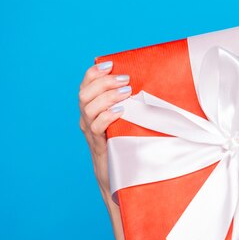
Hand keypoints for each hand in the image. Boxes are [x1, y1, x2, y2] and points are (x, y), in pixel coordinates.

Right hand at [78, 61, 132, 198]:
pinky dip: (107, 116)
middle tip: (126, 79)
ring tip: (127, 93)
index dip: (94, 72)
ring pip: (88, 108)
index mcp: (92, 108)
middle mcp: (86, 118)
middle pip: (85, 93)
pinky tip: (120, 111)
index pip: (86, 84)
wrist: (120, 175)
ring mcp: (90, 131)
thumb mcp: (128, 118)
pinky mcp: (97, 144)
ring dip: (108, 96)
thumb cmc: (127, 142)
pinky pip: (96, 126)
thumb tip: (151, 84)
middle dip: (104, 82)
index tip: (110, 64)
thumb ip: (132, 103)